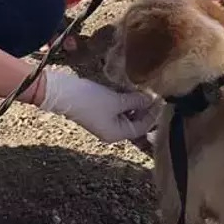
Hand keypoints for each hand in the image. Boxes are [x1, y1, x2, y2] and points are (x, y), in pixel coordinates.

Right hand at [38, 69, 158, 142]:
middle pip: (135, 122)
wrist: (63, 93)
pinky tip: (128, 90)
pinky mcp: (99, 112)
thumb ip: (136, 101)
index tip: (160, 99)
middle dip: (144, 108)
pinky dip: (125, 101)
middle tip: (153, 92)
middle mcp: (112, 132)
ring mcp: (105, 122)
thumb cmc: (90, 100)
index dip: (153, 113)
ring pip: (127, 115)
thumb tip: (151, 99)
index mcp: (117, 134)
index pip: (142, 127)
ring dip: (134, 103)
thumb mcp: (116, 101)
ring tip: (141, 90)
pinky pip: (118, 109)